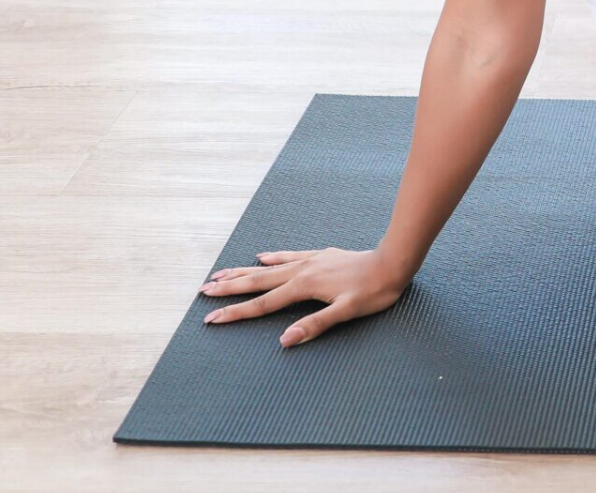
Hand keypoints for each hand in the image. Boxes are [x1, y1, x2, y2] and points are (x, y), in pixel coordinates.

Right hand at [199, 246, 409, 347]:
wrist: (393, 262)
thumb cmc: (373, 291)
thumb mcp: (347, 313)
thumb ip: (315, 325)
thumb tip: (285, 340)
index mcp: (303, 287)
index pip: (262, 304)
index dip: (236, 313)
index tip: (211, 319)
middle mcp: (301, 271)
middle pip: (257, 282)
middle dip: (229, 288)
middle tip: (203, 291)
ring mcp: (309, 261)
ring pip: (268, 267)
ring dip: (243, 271)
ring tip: (220, 273)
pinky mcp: (320, 256)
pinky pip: (289, 256)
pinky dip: (272, 257)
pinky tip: (262, 255)